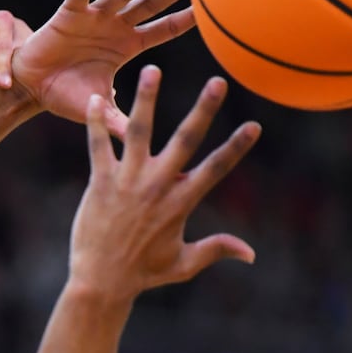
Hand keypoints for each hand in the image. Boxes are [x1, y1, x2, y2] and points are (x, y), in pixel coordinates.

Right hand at [11, 0, 195, 134]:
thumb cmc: (67, 96)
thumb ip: (121, 121)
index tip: (211, 10)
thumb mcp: (100, 109)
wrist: (32, 88)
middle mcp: (115, 26)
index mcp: (127, 46)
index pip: (163, 30)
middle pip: (150, 5)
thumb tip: (142, 143)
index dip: (185, 20)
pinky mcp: (69, 14)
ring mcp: (94, 18)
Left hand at [69, 66, 259, 301]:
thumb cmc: (143, 274)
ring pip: (138, 132)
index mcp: (180, 203)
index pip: (215, 169)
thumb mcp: (183, 264)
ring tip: (153, 70)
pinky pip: (98, 145)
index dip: (237, 147)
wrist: (99, 283)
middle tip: (218, 81)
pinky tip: (96, 98)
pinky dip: (97, 122)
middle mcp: (156, 187)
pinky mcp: (99, 182)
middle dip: (203, 110)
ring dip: (147, 99)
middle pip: (185, 141)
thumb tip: (250, 254)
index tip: (255, 125)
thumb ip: (215, 250)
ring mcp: (126, 182)